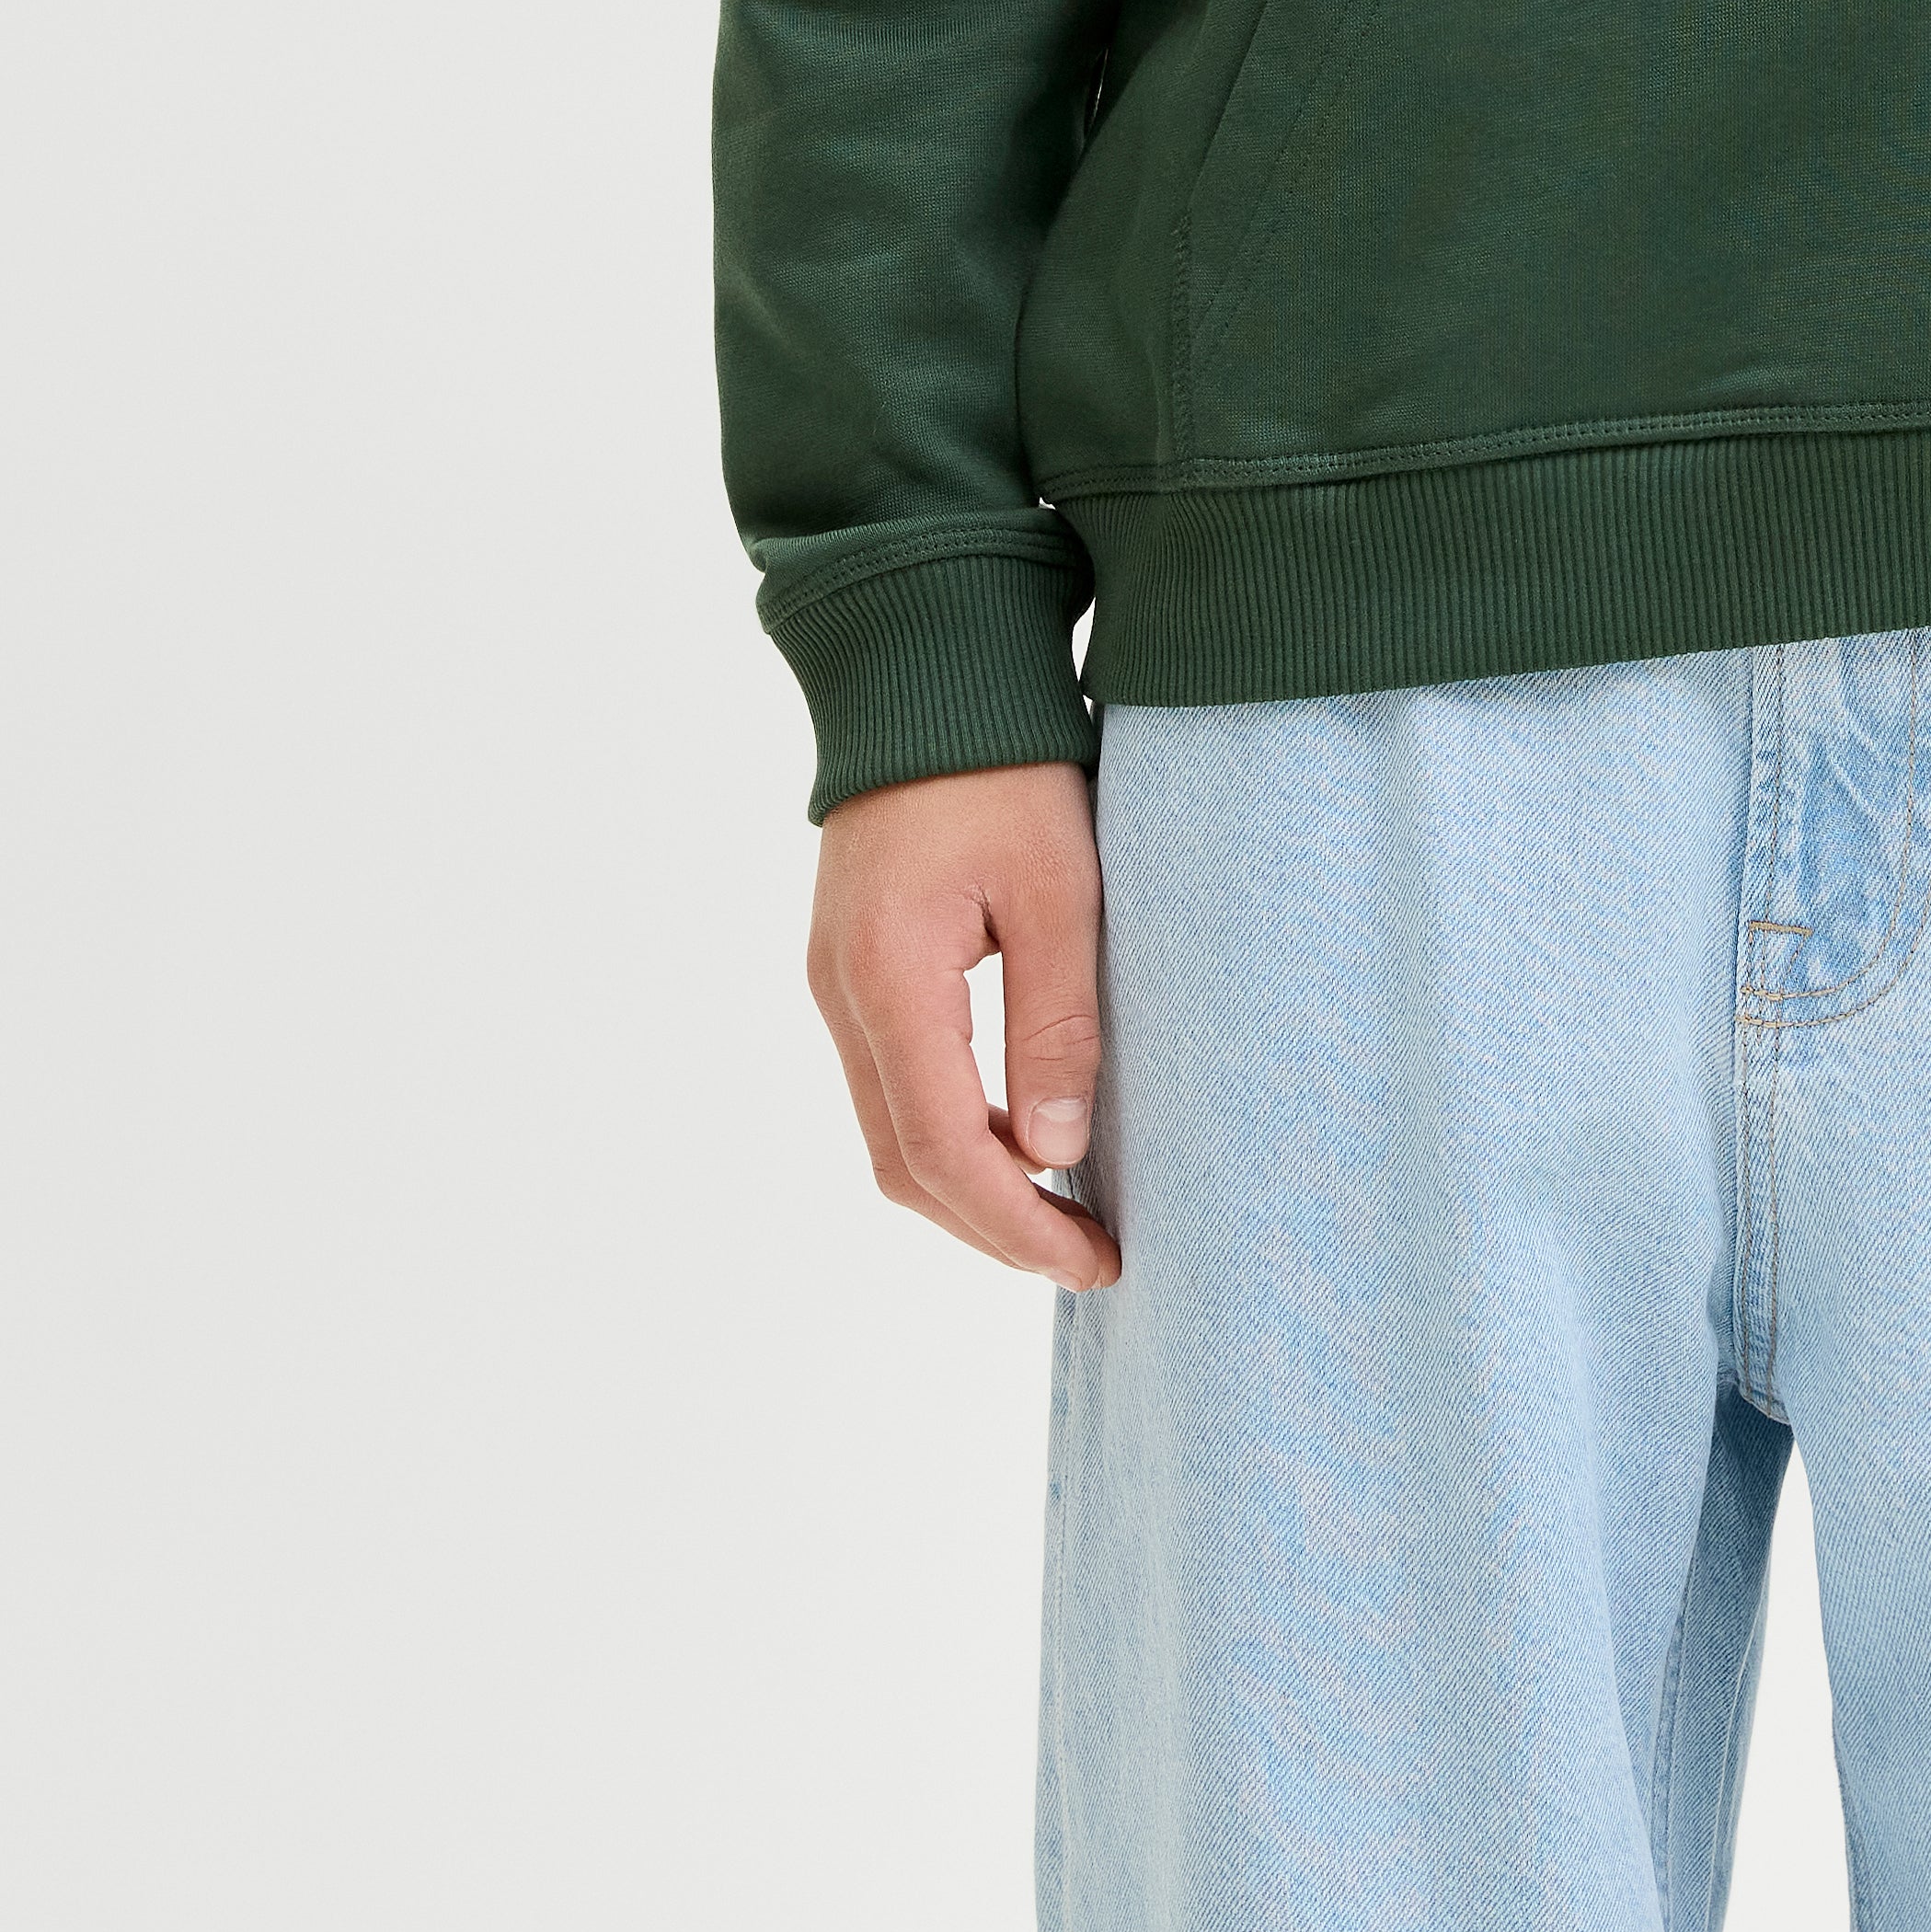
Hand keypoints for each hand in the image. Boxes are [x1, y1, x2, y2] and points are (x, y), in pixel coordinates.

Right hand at [807, 758, 1119, 1287]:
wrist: (928, 672)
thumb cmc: (1005, 768)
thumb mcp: (1060, 888)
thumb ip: (1057, 1021)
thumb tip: (1056, 1152)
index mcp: (888, 979)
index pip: (944, 1151)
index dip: (1016, 1224)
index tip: (1093, 1259)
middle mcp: (842, 995)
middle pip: (903, 1163)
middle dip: (993, 1224)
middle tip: (1088, 1252)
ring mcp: (837, 982)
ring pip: (891, 1131)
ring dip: (971, 1184)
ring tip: (1065, 1208)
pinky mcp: (853, 965)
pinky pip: (893, 1082)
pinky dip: (954, 1129)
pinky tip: (1022, 1129)